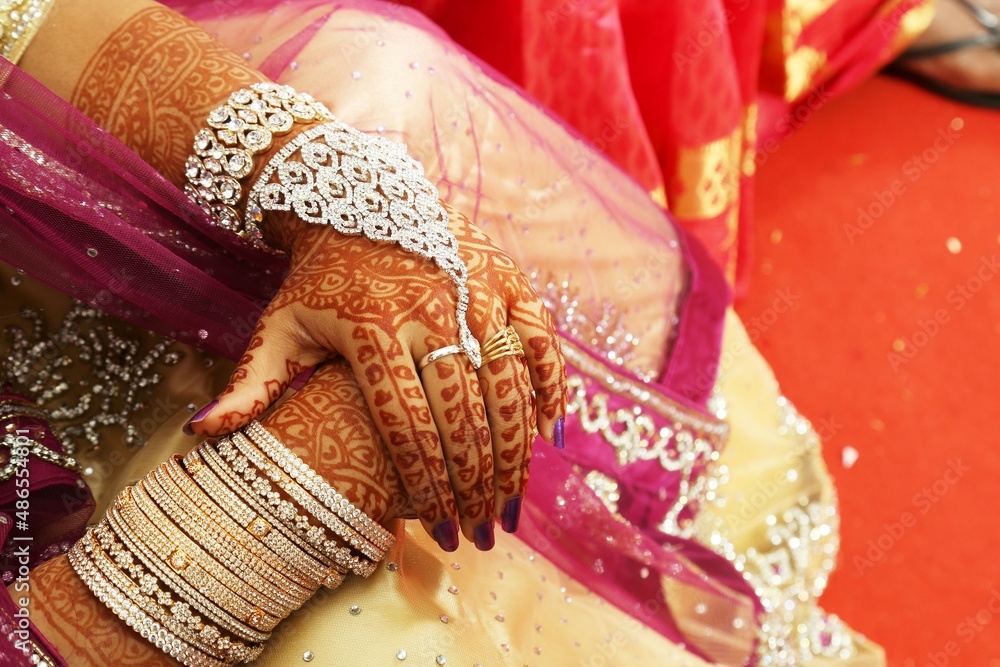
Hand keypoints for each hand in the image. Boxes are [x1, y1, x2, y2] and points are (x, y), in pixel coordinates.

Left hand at [186, 204, 565, 550]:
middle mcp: (428, 308)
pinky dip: (548, 385)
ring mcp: (472, 289)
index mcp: (370, 327)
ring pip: (506, 381)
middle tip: (479, 528)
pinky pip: (539, 338)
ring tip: (512, 498)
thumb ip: (250, 382)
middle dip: (474, 480)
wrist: (356, 195)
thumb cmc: (315, 278)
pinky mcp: (503, 276)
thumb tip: (203, 434)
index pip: (405, 422)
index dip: (425, 481)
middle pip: (462, 411)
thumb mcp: (279, 325)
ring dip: (515, 448)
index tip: (435, 524)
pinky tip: (547, 431)